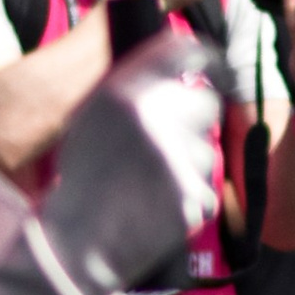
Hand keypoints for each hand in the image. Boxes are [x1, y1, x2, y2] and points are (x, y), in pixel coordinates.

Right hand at [39, 26, 221, 294]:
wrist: (76, 244)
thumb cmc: (83, 181)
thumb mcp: (91, 118)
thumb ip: (132, 87)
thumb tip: (183, 67)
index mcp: (124, 90)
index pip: (185, 50)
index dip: (209, 59)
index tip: (218, 70)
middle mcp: (153, 115)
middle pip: (207, 102)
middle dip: (195, 124)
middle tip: (166, 150)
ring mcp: (176, 155)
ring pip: (208, 150)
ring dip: (190, 166)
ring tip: (150, 187)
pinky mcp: (192, 193)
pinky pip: (207, 189)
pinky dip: (189, 201)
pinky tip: (157, 209)